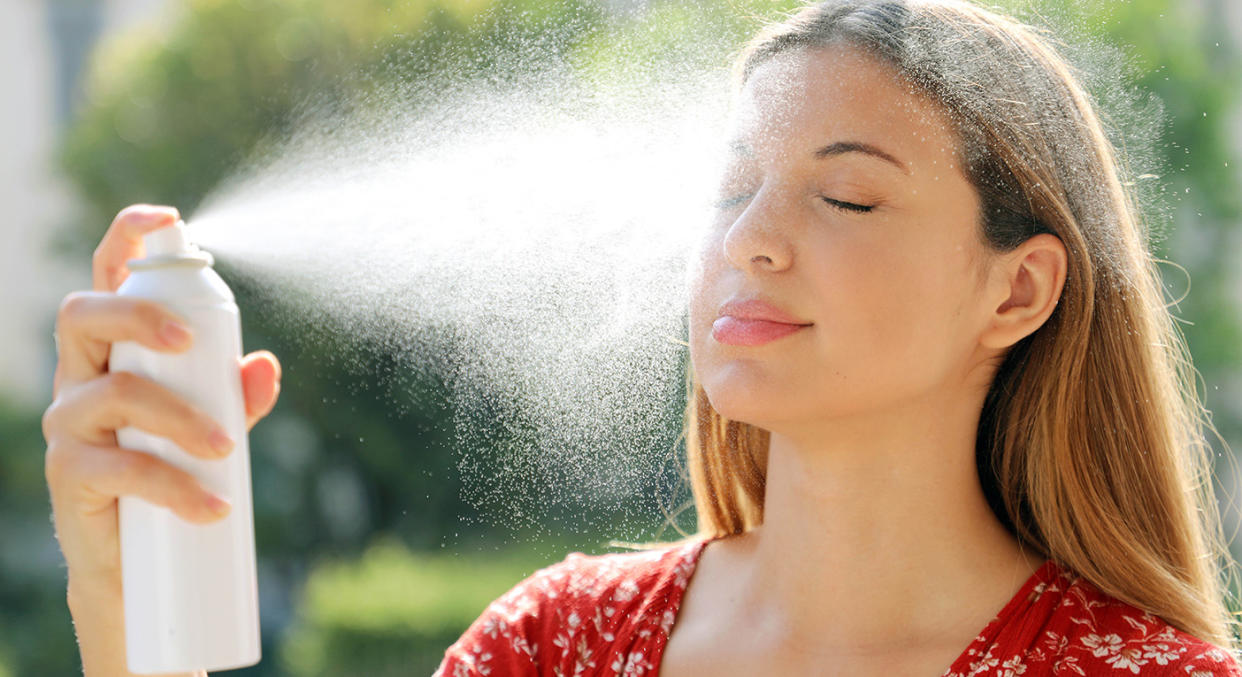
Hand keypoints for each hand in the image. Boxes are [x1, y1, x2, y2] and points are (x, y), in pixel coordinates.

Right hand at [42, 205, 280, 675]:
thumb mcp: (213, 425)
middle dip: (140, 315)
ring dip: (180, 417)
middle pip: (86, 316)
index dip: (127, 240)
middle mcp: (81, 376)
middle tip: (193, 343)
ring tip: (227, 447)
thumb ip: (236, 394)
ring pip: (116, 394)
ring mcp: (70, 424)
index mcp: (113, 350)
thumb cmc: (174, 469)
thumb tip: (267, 366)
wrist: (139, 560)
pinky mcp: (71, 476)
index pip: (108, 280)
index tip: (165, 215)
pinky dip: (175, 484)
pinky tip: (213, 504)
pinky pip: (120, 467)